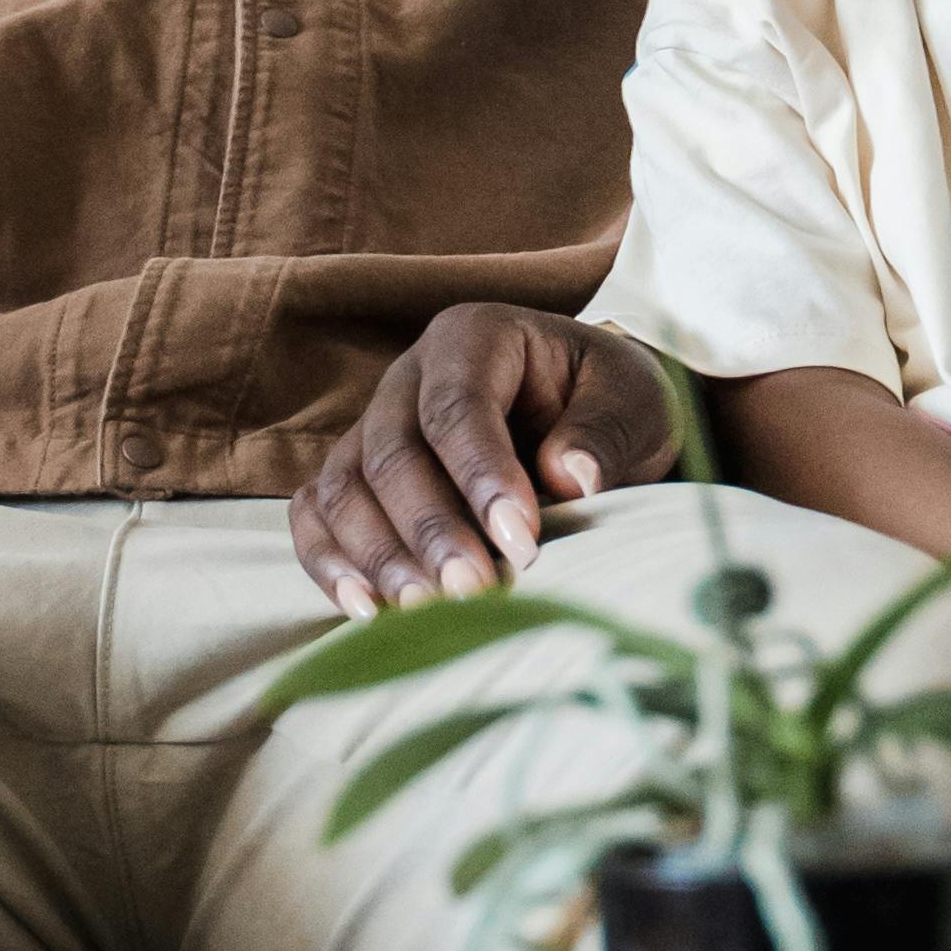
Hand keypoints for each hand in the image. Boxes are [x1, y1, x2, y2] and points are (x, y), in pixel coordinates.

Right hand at [286, 308, 676, 615]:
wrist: (587, 416)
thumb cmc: (609, 403)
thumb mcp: (634, 403)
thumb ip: (605, 433)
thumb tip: (571, 477)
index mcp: (475, 337)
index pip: (459, 406)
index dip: (482, 476)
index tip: (523, 544)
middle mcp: (409, 376)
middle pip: (392, 451)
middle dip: (431, 529)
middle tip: (475, 592)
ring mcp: (373, 426)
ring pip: (345, 486)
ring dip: (380, 555)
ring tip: (424, 613)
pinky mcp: (356, 477)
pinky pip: (316, 514)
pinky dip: (329, 562)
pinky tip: (365, 610)